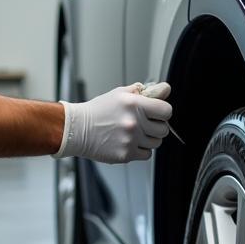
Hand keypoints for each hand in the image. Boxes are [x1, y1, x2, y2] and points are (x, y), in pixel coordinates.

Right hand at [53, 83, 172, 163]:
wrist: (77, 129)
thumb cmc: (98, 111)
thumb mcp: (120, 94)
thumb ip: (143, 91)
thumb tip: (164, 89)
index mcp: (135, 104)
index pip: (166, 111)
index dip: (164, 112)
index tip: (158, 113)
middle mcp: (134, 122)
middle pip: (164, 129)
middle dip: (157, 126)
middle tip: (146, 124)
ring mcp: (130, 140)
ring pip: (156, 143)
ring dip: (149, 138)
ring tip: (135, 133)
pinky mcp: (125, 154)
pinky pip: (146, 154)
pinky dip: (141, 150)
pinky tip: (130, 142)